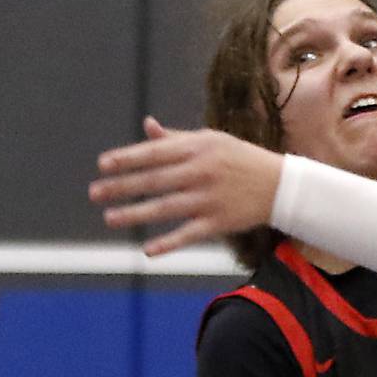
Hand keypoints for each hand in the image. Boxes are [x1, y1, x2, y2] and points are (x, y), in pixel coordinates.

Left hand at [88, 117, 282, 254]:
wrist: (282, 186)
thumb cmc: (240, 160)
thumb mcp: (212, 141)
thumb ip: (177, 138)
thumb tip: (147, 126)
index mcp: (199, 148)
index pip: (156, 152)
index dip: (127, 158)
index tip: (102, 165)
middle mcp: (203, 172)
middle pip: (155, 180)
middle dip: (122, 186)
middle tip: (95, 193)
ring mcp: (211, 198)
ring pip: (166, 208)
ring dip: (136, 213)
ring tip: (110, 217)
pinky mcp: (220, 222)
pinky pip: (189, 234)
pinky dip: (169, 243)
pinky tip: (148, 250)